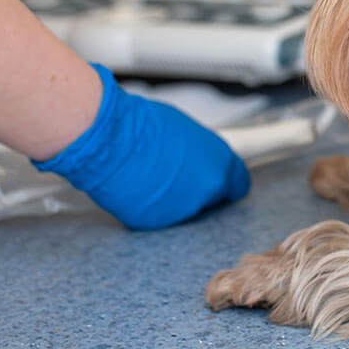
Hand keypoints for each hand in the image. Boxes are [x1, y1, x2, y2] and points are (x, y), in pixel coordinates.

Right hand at [34, 65, 249, 229]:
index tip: (220, 181)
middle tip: (176, 174)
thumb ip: (202, 152)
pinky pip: (158, 216)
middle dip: (196, 188)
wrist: (109, 140)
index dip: (226, 182)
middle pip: (211, 198)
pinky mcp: (155, 222)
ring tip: (151, 175)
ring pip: (183, 209)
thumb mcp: (186, 131)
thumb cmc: (142, 126)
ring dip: (173, 198)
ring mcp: (182, 210)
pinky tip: (138, 187)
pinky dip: (150, 205)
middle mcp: (207, 191)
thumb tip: (200, 158)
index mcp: (220, 164)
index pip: (238, 185)